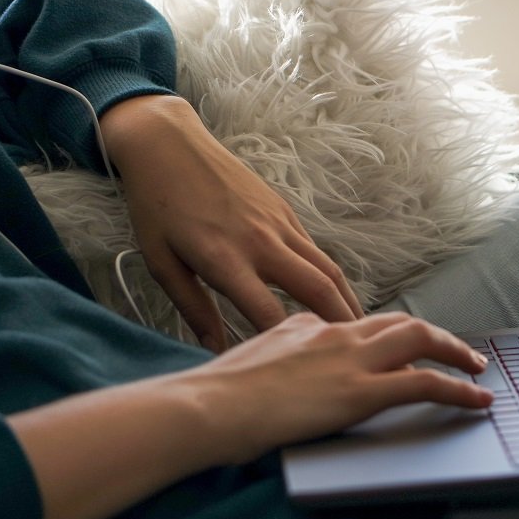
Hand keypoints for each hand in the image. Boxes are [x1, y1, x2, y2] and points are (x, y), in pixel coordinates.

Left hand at [99, 94, 364, 350]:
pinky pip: (316, 251)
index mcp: (224, 259)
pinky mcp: (285, 212)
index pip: (269, 313)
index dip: (286, 346)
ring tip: (363, 332)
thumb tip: (215, 348)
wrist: (168, 145)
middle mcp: (261, 241)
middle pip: (318, 289)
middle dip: (343, 325)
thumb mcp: (161, 263)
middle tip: (360, 355)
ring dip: (348, 301)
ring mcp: (279, 224)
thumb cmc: (156, 206)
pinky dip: (332, 278)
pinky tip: (337, 298)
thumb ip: (192, 309)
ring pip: (328, 269)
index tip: (297, 373)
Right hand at [189, 311, 493, 463]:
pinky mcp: (361, 392)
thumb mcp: (250, 354)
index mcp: (309, 325)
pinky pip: (426, 384)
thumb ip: (279, 346)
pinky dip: (460, 390)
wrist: (206, 406)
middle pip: (402, 323)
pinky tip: (477, 400)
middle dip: (436, 334)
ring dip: (457, 353)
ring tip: (478, 368)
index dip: (393, 334)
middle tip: (460, 350)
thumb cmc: (217, 391)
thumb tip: (291, 346)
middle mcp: (337, 334)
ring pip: (422, 341)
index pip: (363, 323)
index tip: (410, 344)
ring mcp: (351, 361)